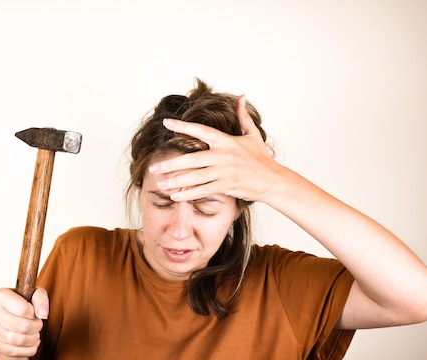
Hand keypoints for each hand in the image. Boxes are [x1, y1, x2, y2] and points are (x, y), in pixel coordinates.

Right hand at [0, 287, 48, 357]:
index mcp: (0, 295)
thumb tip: (42, 314)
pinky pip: (12, 352)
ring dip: (32, 339)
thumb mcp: (35, 294)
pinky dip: (27, 350)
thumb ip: (41, 299)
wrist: (12, 315)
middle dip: (36, 327)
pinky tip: (32, 343)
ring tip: (35, 334)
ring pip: (17, 341)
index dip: (34, 314)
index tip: (35, 313)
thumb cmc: (24, 302)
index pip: (23, 309)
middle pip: (21, 326)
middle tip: (38, 325)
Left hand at [149, 95, 282, 202]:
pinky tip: (175, 196)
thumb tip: (241, 96)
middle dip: (171, 164)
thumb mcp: (252, 135)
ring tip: (160, 183)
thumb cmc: (261, 159)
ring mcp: (224, 172)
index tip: (166, 123)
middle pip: (192, 159)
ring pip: (195, 177)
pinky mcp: (226, 186)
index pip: (201, 130)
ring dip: (176, 181)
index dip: (183, 126)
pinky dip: (188, 194)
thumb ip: (243, 116)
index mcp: (226, 141)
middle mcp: (223, 155)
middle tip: (154, 167)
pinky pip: (203, 190)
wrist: (273, 180)